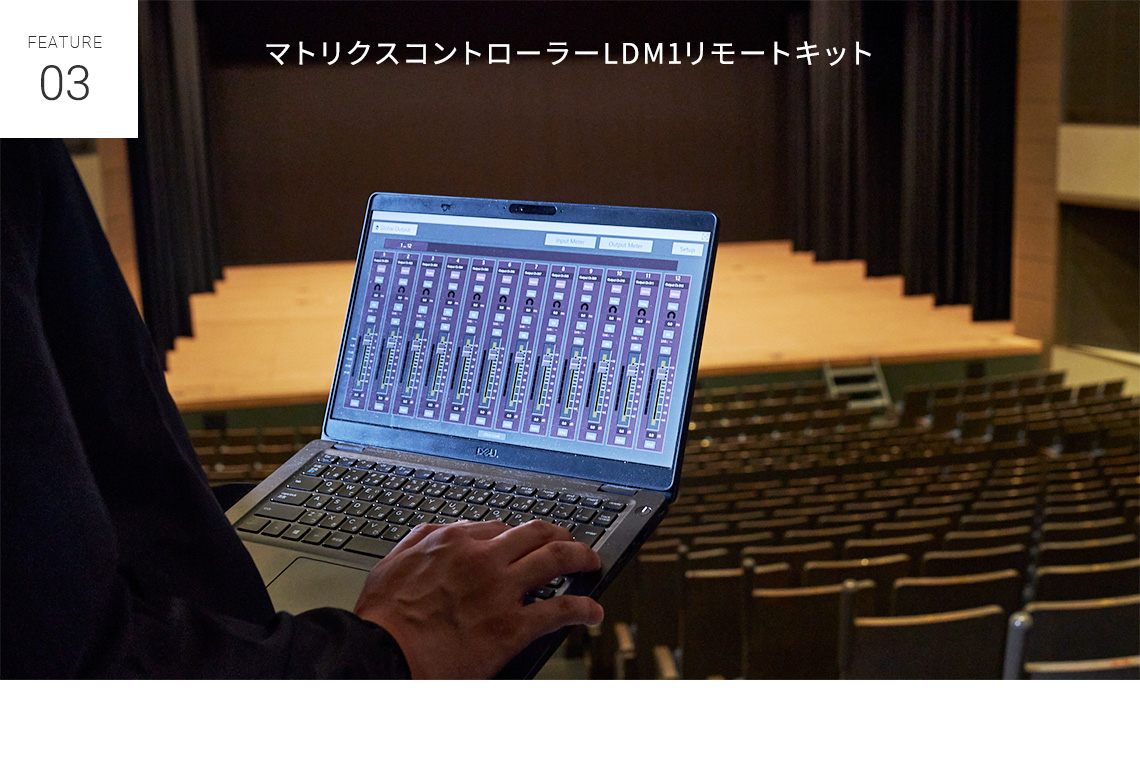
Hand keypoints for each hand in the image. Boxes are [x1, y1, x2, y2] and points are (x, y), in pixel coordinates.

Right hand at [353, 519, 603, 678]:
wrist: (382, 655)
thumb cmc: (384, 618)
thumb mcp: (395, 562)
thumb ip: (423, 539)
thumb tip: (448, 530)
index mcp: (454, 542)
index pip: (500, 527)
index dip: (518, 536)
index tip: (526, 544)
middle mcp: (483, 559)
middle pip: (536, 534)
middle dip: (560, 536)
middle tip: (571, 543)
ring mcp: (501, 591)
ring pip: (557, 560)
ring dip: (581, 558)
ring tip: (591, 564)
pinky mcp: (512, 626)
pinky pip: (560, 610)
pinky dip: (584, 608)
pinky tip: (592, 611)